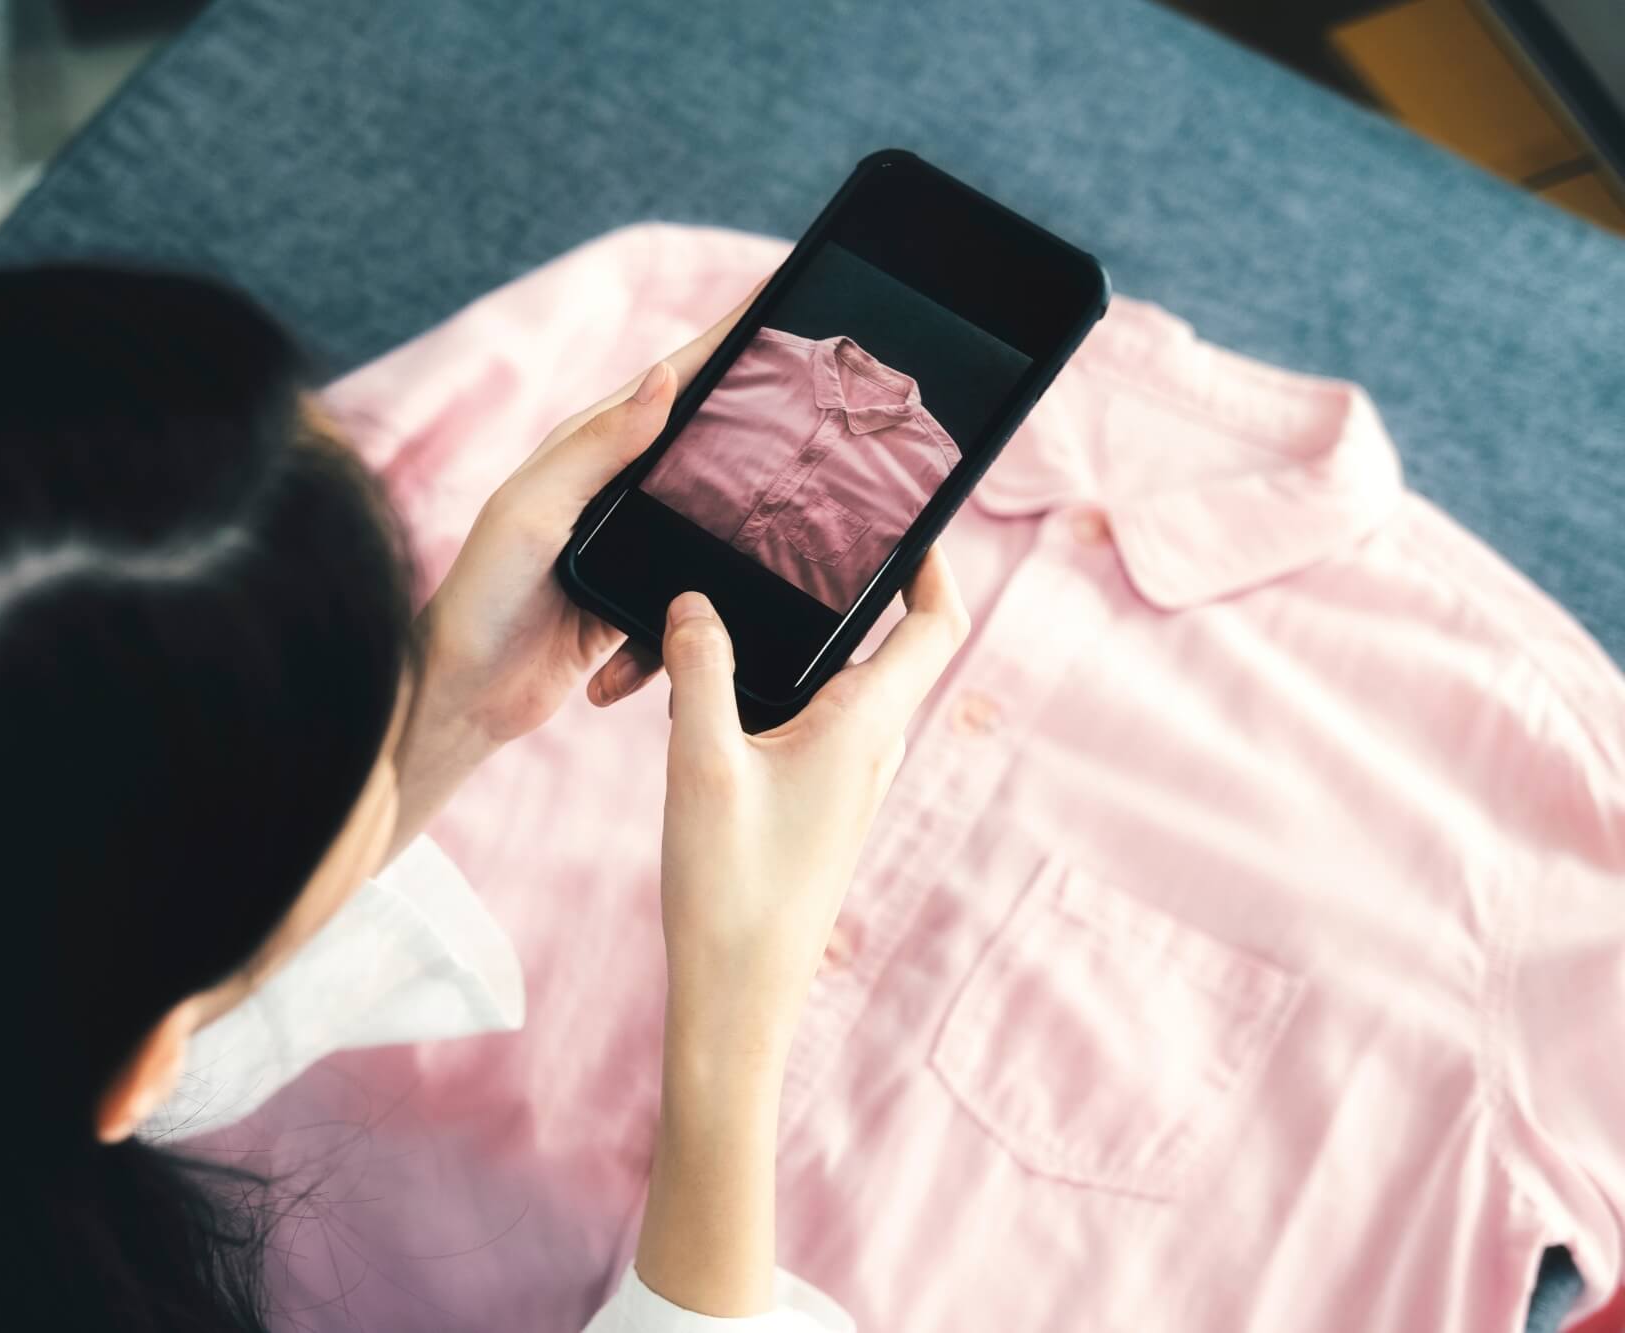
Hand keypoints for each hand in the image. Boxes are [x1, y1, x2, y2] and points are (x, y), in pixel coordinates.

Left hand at [385, 278, 766, 855]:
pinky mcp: (636, 605)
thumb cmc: (481, 597)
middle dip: (756, 426)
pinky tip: (665, 648)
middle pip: (703, 446)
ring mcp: (628, 549)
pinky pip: (689, 602)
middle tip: (822, 398)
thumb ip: (596, 447)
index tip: (775, 299)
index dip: (723, 341)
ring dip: (731, 542)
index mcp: (587, 452)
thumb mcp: (533, 511)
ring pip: (709, 526)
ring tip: (788, 530)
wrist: (464, 696)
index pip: (668, 382)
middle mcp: (611, 491)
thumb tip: (663, 377)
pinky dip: (681, 629)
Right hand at [656, 548, 969, 1062]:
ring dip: (809, 640)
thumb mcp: (701, 764)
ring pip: (845, 685)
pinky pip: (815, 722)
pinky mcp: (817, 803)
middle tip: (806, 538)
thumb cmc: (730, 890)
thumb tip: (697, 604)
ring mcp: (847, 779)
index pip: (937, 626)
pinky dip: (782, 687)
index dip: (936, 565)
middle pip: (892, 646)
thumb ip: (701, 671)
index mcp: (865, 727)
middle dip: (857, 587)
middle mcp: (872, 748)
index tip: (906, 521)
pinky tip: (718, 685)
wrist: (738, 994)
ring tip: (750, 596)